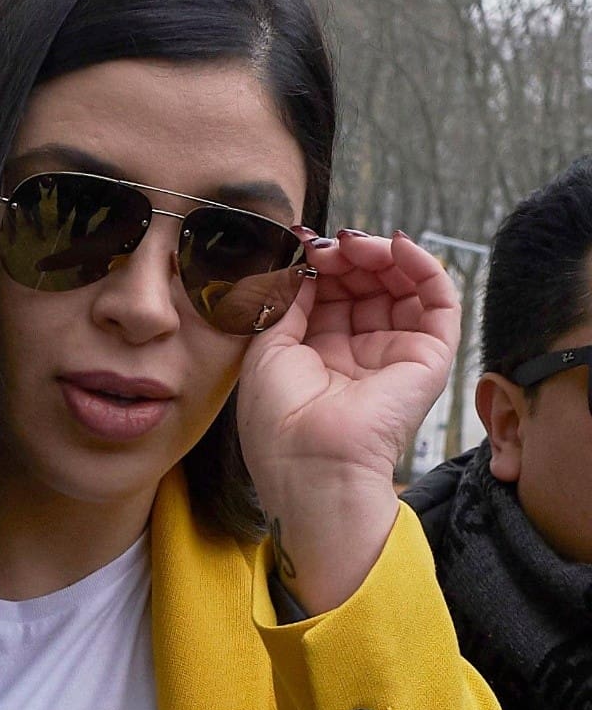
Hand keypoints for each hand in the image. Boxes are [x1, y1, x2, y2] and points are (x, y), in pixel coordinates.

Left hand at [236, 230, 459, 613]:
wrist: (310, 464)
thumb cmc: (279, 420)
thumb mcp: (268, 347)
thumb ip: (289, 301)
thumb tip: (301, 265)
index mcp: (319, 353)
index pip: (331, 293)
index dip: (321, 265)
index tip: (304, 245)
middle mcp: (360, 351)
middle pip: (367, 284)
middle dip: (349, 256)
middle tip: (331, 245)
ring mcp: (396, 352)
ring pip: (404, 286)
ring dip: (383, 255)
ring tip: (359, 245)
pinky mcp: (430, 357)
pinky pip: (439, 303)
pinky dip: (424, 267)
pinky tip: (400, 247)